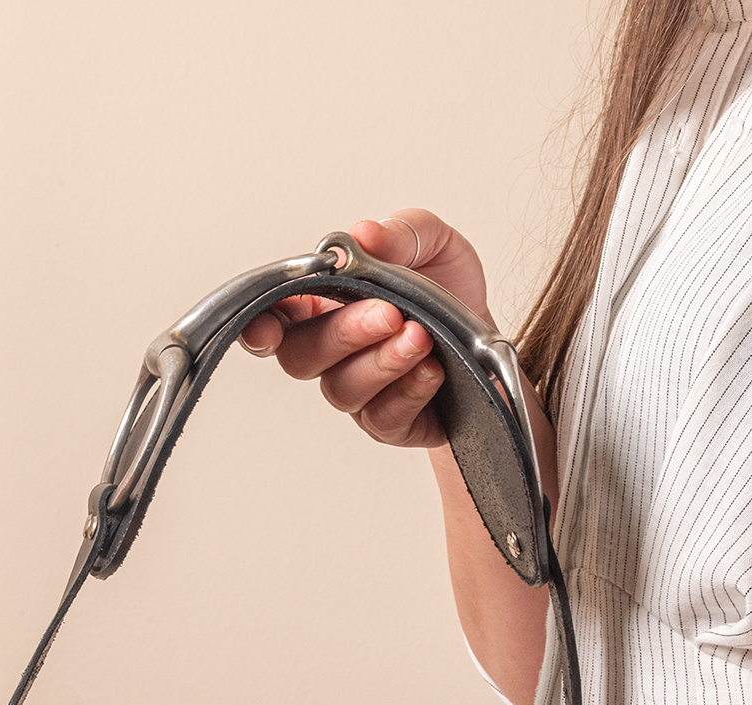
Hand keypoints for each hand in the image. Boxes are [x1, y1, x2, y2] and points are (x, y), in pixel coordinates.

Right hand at [239, 210, 492, 449]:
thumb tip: (362, 234)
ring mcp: (357, 394)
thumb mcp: (433, 243)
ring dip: (383, 361)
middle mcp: (330, 354)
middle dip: (344, 334)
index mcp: (323, 305)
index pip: (274, 317)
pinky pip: (384, 417)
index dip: (260, 325)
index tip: (267, 327)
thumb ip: (398, 234)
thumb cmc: (447, 290)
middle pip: (301, 358)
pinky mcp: (388, 424)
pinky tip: (433, 369)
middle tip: (390, 314)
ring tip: (421, 337)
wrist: (491, 337)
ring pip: (343, 390)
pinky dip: (409, 389)